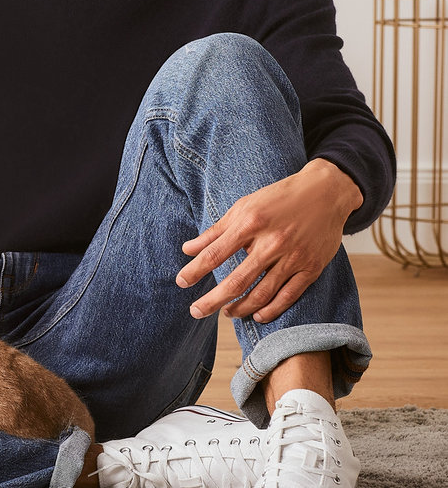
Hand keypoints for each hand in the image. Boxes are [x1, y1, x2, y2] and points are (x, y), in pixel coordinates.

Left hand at [175, 159, 362, 323]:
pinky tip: (256, 315)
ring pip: (262, 294)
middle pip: (236, 281)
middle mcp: (271, 242)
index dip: (195, 271)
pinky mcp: (311, 268)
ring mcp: (293, 257)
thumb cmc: (278, 198)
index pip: (215, 253)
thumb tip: (187, 249)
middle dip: (212, 300)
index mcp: (250, 223)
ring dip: (240, 308)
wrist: (325, 192)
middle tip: (196, 311)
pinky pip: (288, 296)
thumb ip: (215, 231)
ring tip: (226, 313)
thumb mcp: (243, 206)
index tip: (181, 282)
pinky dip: (271, 310)